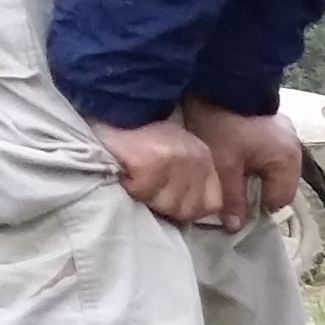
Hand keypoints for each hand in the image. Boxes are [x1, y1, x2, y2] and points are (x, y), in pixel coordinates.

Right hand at [93, 117, 232, 225]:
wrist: (113, 110)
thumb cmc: (141, 139)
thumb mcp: (176, 154)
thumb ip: (189, 182)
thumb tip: (192, 214)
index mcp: (204, 158)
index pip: (212, 203)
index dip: (189, 209)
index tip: (170, 203)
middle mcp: (196, 158)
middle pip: (186, 209)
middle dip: (163, 206)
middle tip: (147, 189)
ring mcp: (175, 159)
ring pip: (164, 204)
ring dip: (145, 197)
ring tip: (135, 178)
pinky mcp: (151, 161)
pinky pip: (142, 192)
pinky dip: (130, 187)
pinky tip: (125, 173)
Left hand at [178, 97, 303, 228]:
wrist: (219, 85)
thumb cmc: (223, 127)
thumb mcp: (224, 166)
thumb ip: (232, 199)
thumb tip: (235, 227)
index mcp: (288, 160)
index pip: (280, 200)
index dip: (257, 206)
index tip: (235, 204)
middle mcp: (295, 149)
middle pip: (279, 184)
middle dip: (257, 190)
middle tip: (233, 189)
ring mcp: (288, 135)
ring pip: (275, 168)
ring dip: (257, 174)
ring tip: (234, 172)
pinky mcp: (277, 126)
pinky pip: (271, 153)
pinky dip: (257, 159)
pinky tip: (239, 155)